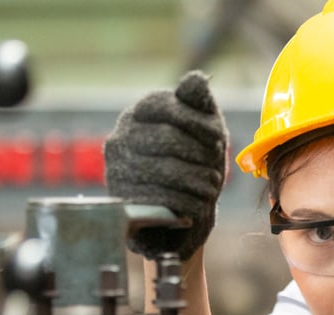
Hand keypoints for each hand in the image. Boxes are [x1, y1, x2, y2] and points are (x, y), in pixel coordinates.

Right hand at [103, 70, 227, 259]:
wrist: (179, 216)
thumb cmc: (194, 166)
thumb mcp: (204, 130)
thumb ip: (200, 103)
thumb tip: (198, 79)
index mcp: (138, 114)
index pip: (165, 107)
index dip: (197, 123)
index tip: (218, 139)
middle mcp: (119, 138)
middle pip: (166, 139)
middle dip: (199, 154)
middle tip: (216, 169)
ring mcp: (116, 170)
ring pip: (163, 170)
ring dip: (197, 180)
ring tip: (211, 186)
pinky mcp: (123, 201)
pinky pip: (158, 198)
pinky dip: (187, 201)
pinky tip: (201, 203)